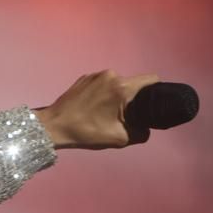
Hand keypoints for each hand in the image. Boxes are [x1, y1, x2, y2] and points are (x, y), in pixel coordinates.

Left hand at [33, 70, 161, 150]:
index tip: (154, 104)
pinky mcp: (84, 78)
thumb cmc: (86, 132)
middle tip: (127, 116)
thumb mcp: (120, 138)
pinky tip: (96, 109)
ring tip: (108, 114)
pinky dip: (105, 94)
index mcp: (122, 87)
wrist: (53, 126)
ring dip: (118, 96)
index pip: (152, 80)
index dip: (158, 91)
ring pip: (118, 84)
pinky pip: (104, 84)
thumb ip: (142, 132)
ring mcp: (95, 75)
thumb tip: (147, 128)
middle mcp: (110, 75)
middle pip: (134, 83)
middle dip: (135, 99)